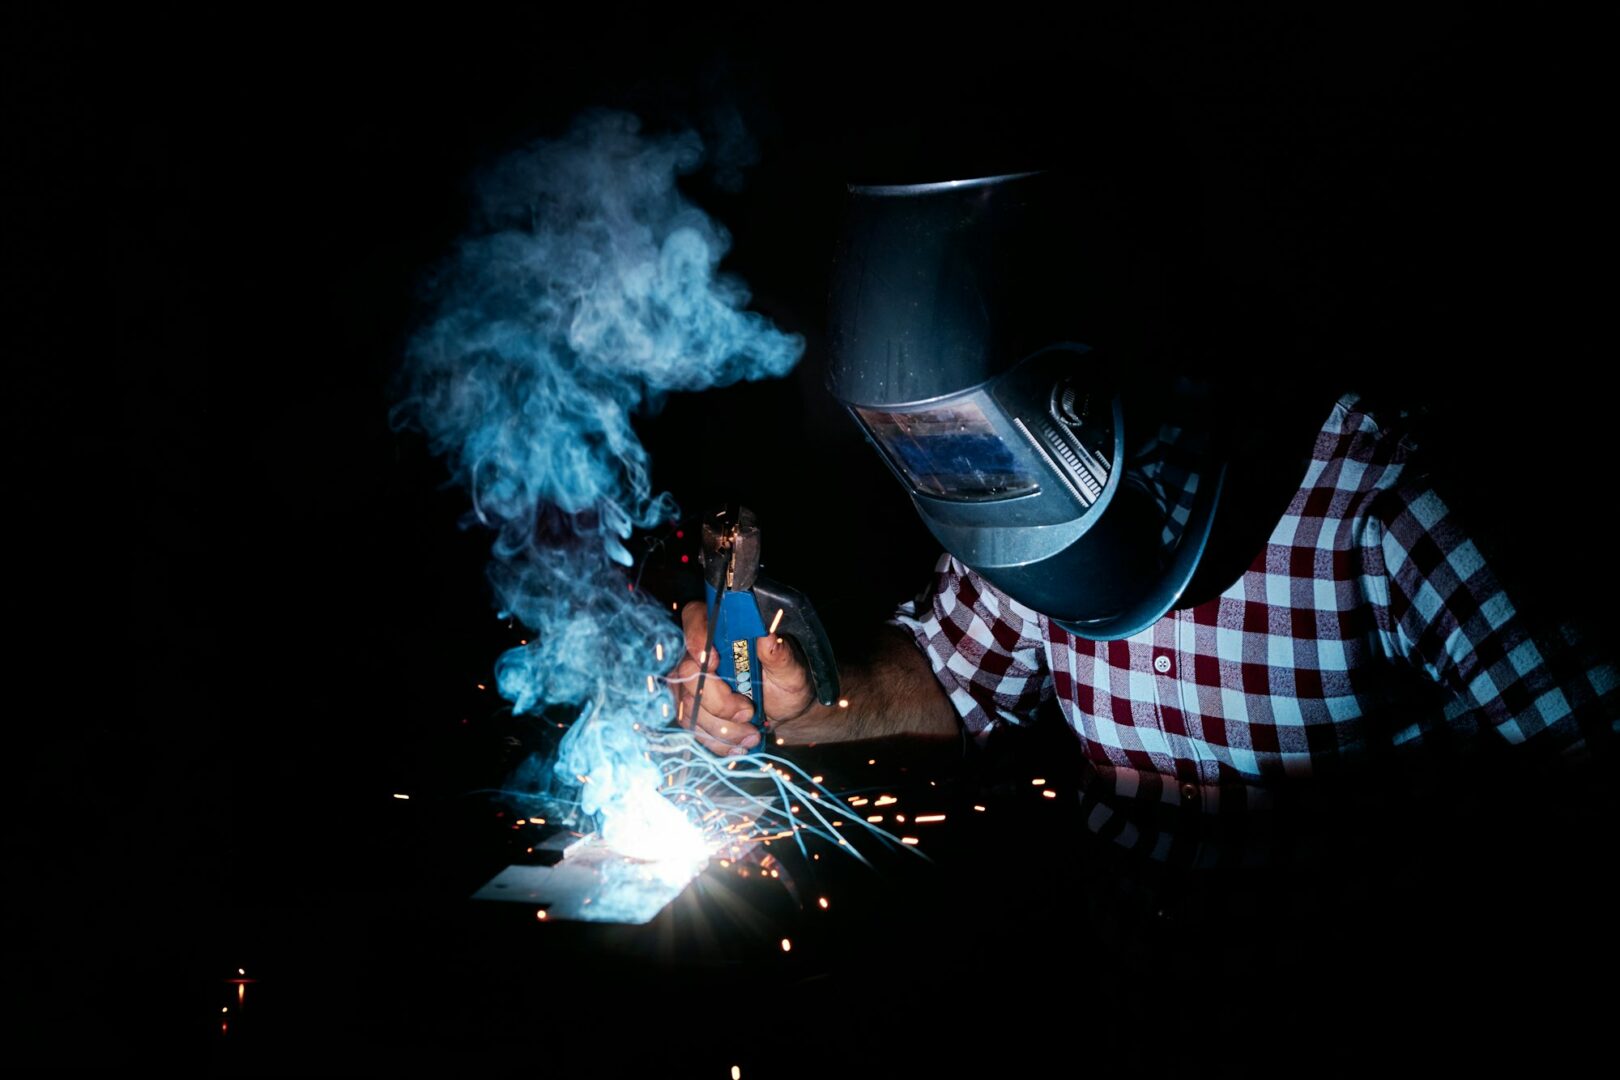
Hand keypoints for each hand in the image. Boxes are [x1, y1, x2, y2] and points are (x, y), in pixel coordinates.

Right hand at [671, 600, 813, 754]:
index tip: (714, 661)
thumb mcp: (792, 671)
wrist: (785, 713)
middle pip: (687, 673)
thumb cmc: (787, 684)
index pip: (694, 617)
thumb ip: (780, 656)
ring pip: (689, 706)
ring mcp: (691, 682)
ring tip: (751, 734)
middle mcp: (700, 653)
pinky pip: (693, 727)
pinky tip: (740, 744)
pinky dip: (718, 741)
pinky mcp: (690, 708)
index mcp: (723, 629)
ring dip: (721, 727)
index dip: (697, 638)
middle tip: (748, 712)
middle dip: (717, 701)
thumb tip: (768, 638)